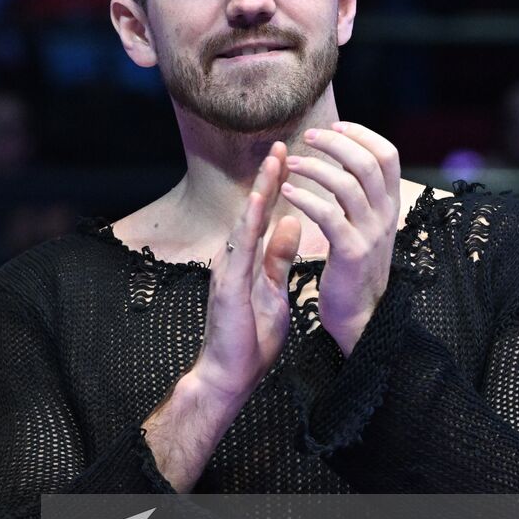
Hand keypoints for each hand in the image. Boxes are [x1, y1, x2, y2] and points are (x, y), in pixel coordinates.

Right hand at [191, 142, 301, 402]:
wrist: (230, 374)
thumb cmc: (250, 338)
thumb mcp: (274, 291)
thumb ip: (278, 259)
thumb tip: (291, 224)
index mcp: (246, 260)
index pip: (263, 217)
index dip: (276, 188)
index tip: (289, 159)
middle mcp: (233, 258)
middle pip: (253, 211)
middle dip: (268, 178)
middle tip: (281, 145)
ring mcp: (228, 269)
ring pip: (245, 222)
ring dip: (260, 190)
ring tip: (273, 161)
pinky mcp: (227, 284)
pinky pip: (240, 248)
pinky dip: (250, 223)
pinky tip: (259, 202)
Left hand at [280, 122, 400, 355]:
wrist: (361, 316)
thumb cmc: (354, 269)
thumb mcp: (366, 227)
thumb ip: (361, 198)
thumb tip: (346, 163)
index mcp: (390, 206)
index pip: (388, 155)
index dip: (362, 134)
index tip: (334, 126)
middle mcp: (386, 215)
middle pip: (368, 162)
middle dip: (335, 143)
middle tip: (307, 137)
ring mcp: (371, 233)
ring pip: (348, 184)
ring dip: (316, 167)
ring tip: (290, 164)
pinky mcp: (351, 251)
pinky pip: (328, 214)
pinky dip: (305, 198)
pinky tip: (287, 192)